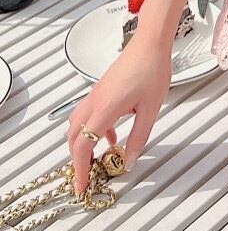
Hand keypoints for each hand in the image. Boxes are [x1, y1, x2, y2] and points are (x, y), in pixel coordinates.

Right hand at [66, 34, 171, 194]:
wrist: (150, 44)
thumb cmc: (152, 70)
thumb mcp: (150, 110)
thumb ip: (139, 138)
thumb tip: (130, 160)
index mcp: (104, 109)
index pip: (83, 146)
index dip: (80, 170)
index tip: (81, 186)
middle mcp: (94, 102)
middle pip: (73, 138)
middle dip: (77, 160)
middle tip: (87, 177)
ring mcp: (95, 95)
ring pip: (76, 125)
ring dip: (82, 144)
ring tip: (96, 159)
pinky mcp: (100, 91)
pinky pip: (87, 115)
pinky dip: (92, 130)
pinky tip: (111, 135)